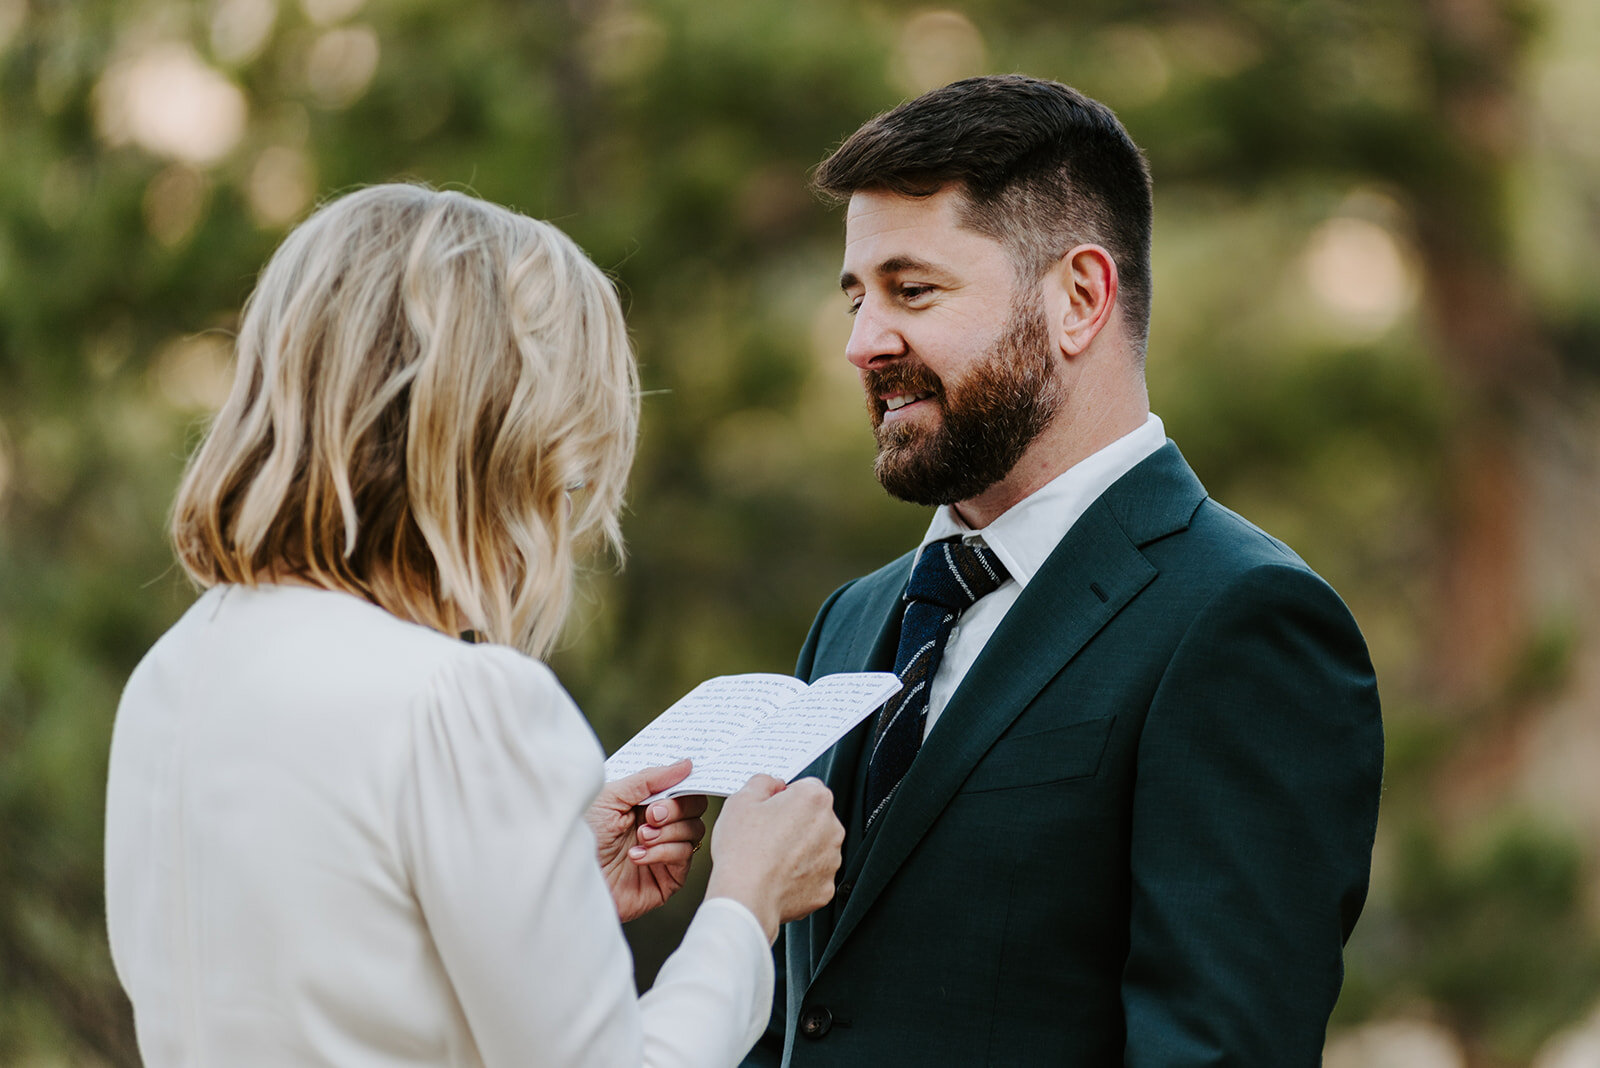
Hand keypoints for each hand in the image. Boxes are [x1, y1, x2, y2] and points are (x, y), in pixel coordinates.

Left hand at [585, 759, 708, 923]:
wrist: (569, 876)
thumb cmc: (583, 835)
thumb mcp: (612, 797)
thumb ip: (649, 779)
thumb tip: (686, 765)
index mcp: (646, 803)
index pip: (682, 788)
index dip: (683, 785)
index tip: (675, 785)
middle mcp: (659, 826)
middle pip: (695, 808)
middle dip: (675, 808)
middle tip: (651, 815)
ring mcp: (665, 851)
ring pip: (693, 831)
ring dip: (667, 831)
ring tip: (640, 837)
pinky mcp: (668, 878)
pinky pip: (683, 856)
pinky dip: (662, 852)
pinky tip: (636, 856)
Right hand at [705, 775, 842, 942]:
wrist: (746, 898)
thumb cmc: (743, 851)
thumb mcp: (740, 800)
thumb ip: (762, 782)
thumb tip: (773, 784)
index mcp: (814, 799)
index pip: (805, 787)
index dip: (784, 797)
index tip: (770, 810)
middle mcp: (831, 827)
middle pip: (813, 817)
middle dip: (794, 823)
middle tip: (765, 835)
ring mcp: (832, 860)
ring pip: (815, 847)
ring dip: (799, 850)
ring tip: (769, 859)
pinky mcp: (826, 887)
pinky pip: (813, 875)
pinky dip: (799, 876)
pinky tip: (778, 877)